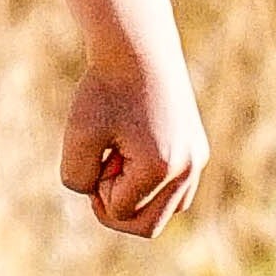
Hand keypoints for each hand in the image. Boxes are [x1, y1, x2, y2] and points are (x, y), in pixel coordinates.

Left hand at [59, 49, 207, 238]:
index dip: (96, 191)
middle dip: (117, 207)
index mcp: (161, 167)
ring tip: (122, 156)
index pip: (120, 213)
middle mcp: (188, 168)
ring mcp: (198, 161)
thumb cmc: (105, 88)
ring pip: (166, 212)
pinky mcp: (198, 151)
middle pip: (148, 227)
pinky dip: (151, 185)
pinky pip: (176, 193)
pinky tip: (135, 152)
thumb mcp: (78, 136)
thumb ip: (78, 180)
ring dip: (136, 197)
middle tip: (103, 168)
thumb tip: (102, 200)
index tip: (95, 153)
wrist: (140, 48)